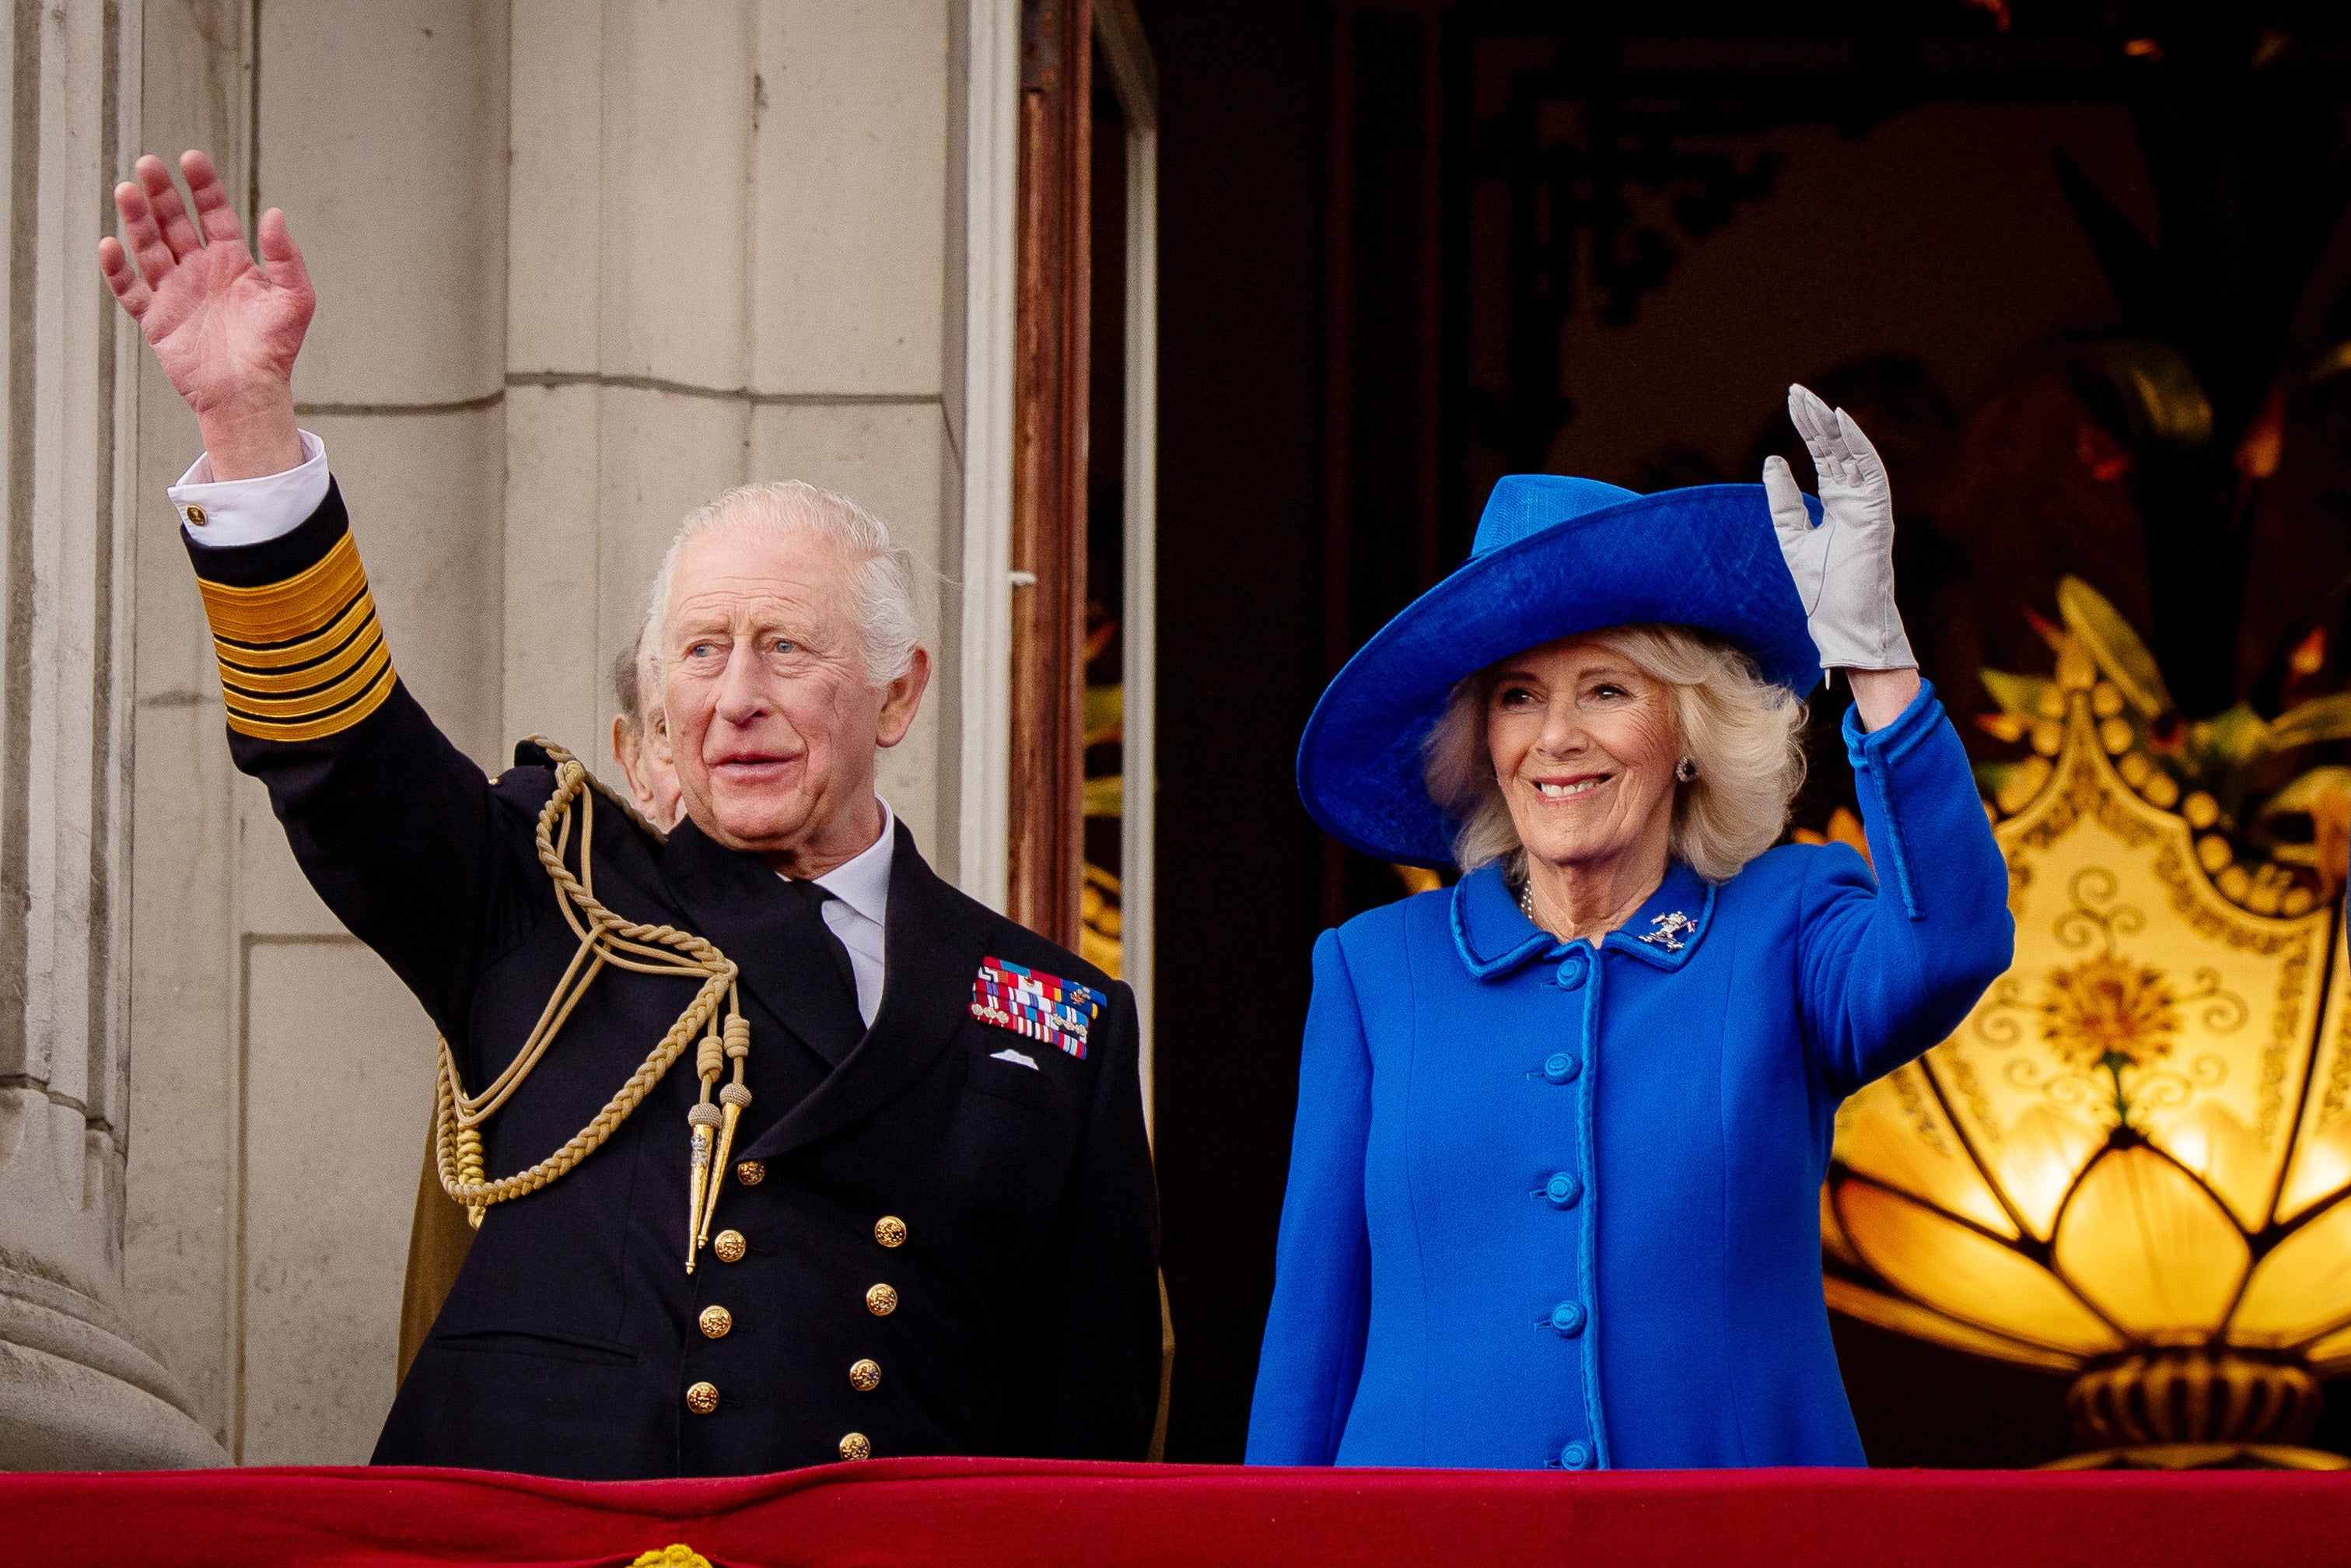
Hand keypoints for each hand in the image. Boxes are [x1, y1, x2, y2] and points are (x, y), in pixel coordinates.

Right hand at [97, 151, 311, 478]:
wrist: (250, 394)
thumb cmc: (276, 349)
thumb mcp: (294, 300)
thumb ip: (286, 257)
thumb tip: (275, 214)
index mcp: (233, 262)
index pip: (214, 213)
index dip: (202, 186)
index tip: (191, 158)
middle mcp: (200, 271)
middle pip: (174, 222)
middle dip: (161, 193)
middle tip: (148, 164)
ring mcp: (175, 292)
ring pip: (149, 247)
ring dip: (136, 220)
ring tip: (127, 191)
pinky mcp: (156, 319)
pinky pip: (130, 290)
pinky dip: (117, 269)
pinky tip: (110, 245)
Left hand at [1762, 383, 1915, 676]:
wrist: (1843, 624)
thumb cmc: (1822, 590)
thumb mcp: (1792, 537)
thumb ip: (1784, 501)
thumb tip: (1771, 461)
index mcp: (1838, 504)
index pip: (1823, 455)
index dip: (1808, 428)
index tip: (1792, 402)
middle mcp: (1856, 499)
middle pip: (1836, 448)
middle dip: (1816, 420)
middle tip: (1795, 391)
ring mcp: (1869, 504)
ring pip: (1852, 453)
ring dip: (1833, 426)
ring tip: (1811, 401)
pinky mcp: (1878, 513)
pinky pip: (1870, 470)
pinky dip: (1858, 444)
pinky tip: (1841, 420)